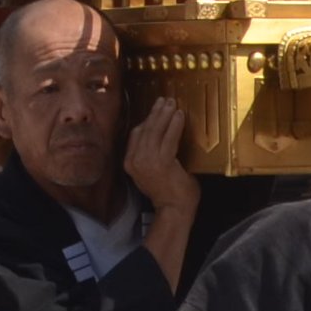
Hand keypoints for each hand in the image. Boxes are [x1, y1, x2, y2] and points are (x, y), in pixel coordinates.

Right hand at [123, 97, 197, 212]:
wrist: (174, 210)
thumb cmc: (168, 192)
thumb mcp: (151, 172)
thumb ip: (150, 155)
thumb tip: (160, 136)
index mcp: (130, 163)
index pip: (136, 135)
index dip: (147, 120)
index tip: (156, 110)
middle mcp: (135, 161)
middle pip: (145, 130)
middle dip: (156, 113)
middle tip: (165, 100)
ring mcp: (147, 161)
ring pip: (156, 131)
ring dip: (165, 115)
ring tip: (172, 104)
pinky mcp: (162, 162)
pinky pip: (169, 138)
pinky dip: (175, 125)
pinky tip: (180, 116)